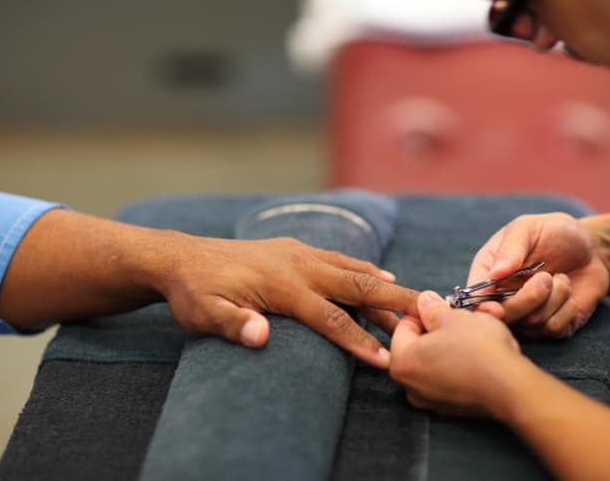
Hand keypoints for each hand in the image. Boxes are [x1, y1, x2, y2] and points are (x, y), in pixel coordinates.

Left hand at [156, 234, 419, 368]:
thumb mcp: (204, 313)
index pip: (331, 318)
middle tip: (427, 314)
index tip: (386, 361)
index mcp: (282, 285)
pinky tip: (378, 276)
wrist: (182, 257)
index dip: (359, 342)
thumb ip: (233, 324)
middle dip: (393, 303)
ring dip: (383, 287)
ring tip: (413, 302)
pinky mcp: (295, 249)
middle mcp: (299, 265)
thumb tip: (259, 337)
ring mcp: (299, 253)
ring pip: (352, 270)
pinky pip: (339, 259)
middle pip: (356, 286)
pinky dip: (364, 269)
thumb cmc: (195, 292)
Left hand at [390, 291, 531, 418]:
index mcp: (401, 362)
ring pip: (443, 358)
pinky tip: (488, 347)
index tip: (445, 306)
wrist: (511, 388)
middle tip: (469, 312)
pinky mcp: (454, 408)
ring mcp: (432, 400)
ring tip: (487, 321)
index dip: (427, 311)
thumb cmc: (479, 349)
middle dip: (449, 325)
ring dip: (462, 339)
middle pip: (424, 343)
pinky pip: (454, 376)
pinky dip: (467, 361)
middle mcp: (410, 386)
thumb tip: (424, 302)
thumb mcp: (453, 317)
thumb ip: (432, 309)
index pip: (405, 326)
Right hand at [467, 212, 609, 338]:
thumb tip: (494, 274)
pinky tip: (569, 294)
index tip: (497, 309)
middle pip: (504, 317)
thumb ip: (511, 248)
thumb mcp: (529, 228)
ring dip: (554, 298)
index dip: (482, 307)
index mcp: (489, 273)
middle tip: (546, 277)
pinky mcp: (550, 327)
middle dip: (528, 299)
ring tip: (561, 278)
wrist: (590, 247)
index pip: (476, 298)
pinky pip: (553, 329)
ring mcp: (527, 314)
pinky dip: (567, 309)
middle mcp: (503, 298)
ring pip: (532, 323)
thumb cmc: (554, 232)